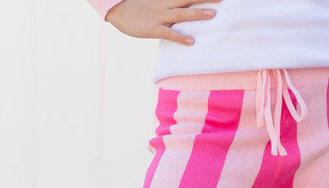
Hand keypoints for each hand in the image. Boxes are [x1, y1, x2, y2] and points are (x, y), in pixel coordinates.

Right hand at [106, 0, 221, 44]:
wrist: (115, 10)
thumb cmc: (136, 7)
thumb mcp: (154, 1)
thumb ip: (169, 3)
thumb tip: (182, 6)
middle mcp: (164, 4)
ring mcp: (159, 16)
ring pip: (182, 13)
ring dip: (197, 13)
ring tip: (213, 15)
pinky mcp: (152, 28)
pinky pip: (169, 33)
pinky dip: (180, 37)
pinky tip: (191, 42)